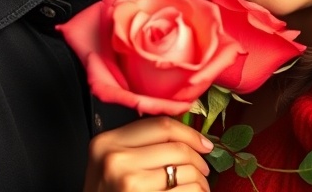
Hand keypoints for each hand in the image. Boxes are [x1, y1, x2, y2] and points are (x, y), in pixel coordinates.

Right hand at [84, 116, 213, 190]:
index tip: (204, 144)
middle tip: (203, 170)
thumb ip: (139, 145)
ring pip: (186, 171)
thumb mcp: (111, 162)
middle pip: (177, 148)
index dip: (189, 133)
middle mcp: (116, 160)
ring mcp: (130, 182)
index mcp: (107, 142)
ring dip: (200, 180)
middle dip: (198, 159)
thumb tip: (187, 136)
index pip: (161, 125)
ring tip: (198, 186)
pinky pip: (186, 191)